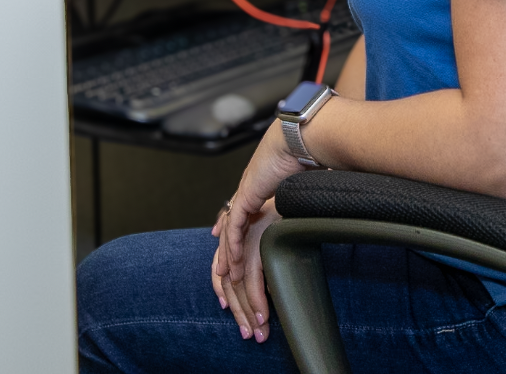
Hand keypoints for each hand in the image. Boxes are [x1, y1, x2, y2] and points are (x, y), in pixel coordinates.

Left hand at [210, 122, 308, 340]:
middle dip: (229, 248)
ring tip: (229, 276)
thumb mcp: (308, 177)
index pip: (244, 208)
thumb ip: (307, 190)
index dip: (236, 225)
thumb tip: (324, 195)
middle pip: (233, 223)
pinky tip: (234, 263)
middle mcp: (251, 186)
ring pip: (231, 229)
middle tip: (226, 270)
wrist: (302, 136)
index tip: (231, 239)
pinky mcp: (246, 195)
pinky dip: (233, 246)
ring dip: (229, 254)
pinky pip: (235, 226)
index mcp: (264, 180)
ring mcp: (246, 190)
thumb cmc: (310, 149)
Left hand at [210, 199, 278, 341]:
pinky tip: (262, 310)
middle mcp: (233, 234)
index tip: (234, 313)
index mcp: (235, 231)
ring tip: (260, 329)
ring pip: (239, 283)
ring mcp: (242, 235)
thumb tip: (254, 268)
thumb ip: (257, 243)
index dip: (224, 294)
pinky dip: (257, 295)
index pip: (221, 270)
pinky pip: (252, 272)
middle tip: (251, 335)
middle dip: (240, 312)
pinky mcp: (254, 239)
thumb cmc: (280, 194)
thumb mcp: (268, 221)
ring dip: (249, 309)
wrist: (285, 169)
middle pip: (229, 284)